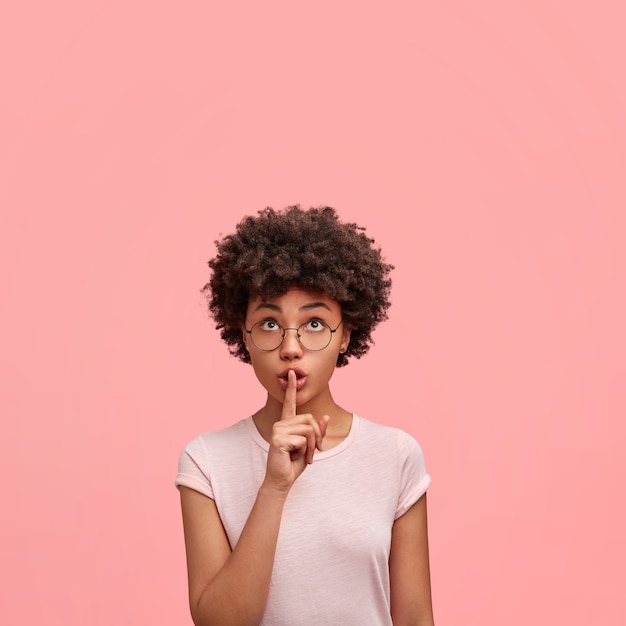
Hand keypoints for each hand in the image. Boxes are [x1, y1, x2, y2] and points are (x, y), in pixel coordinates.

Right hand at [263, 370, 329, 493]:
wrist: (282, 480)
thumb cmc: (294, 464)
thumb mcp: (310, 446)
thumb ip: (317, 432)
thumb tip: (325, 416)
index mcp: (287, 423)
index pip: (289, 402)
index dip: (291, 388)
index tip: (292, 374)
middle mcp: (281, 424)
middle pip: (309, 419)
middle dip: (317, 437)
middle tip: (313, 452)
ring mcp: (278, 430)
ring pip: (308, 429)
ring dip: (312, 446)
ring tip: (304, 456)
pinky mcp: (278, 439)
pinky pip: (303, 439)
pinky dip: (305, 451)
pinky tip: (294, 457)